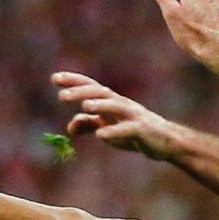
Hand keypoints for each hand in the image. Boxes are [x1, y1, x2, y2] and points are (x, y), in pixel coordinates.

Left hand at [52, 71, 180, 159]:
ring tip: (85, 106)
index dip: (73, 81)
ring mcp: (132, 115)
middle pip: (100, 92)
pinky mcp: (141, 130)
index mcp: (111, 101)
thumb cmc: (133, 131)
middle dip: (81, 92)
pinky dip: (114, 132)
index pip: (90, 86)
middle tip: (61, 95)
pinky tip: (100, 135)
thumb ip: (88, 124)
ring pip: (115, 106)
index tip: (54, 78)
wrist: (164, 141)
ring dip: (100, 105)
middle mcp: (121, 103)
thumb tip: (69, 126)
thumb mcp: (107, 127)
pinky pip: (127, 130)